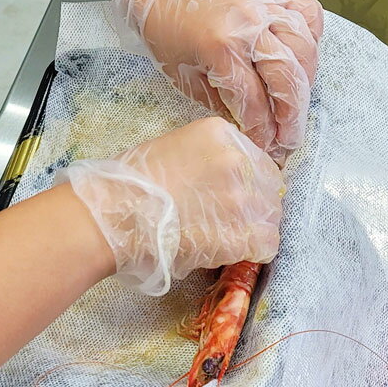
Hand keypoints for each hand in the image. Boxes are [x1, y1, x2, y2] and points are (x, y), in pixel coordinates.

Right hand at [62, 118, 282, 295]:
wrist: (115, 216)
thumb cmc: (132, 185)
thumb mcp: (175, 148)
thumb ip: (210, 158)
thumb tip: (232, 180)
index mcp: (222, 135)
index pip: (259, 161)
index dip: (251, 184)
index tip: (238, 197)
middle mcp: (239, 162)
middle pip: (270, 189)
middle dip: (256, 206)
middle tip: (232, 221)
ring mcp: (244, 198)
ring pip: (271, 217)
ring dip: (255, 230)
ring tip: (225, 236)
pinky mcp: (243, 233)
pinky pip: (268, 244)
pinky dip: (253, 251)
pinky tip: (230, 250)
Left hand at [111, 0, 322, 161]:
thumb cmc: (165, 27)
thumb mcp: (185, 76)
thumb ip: (223, 101)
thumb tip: (254, 126)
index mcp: (220, 48)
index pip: (255, 102)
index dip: (264, 131)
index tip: (268, 147)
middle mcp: (249, 25)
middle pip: (287, 79)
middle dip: (291, 117)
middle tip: (290, 138)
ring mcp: (265, 4)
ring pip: (305, 49)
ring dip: (305, 82)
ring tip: (296, 100)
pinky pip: (309, 14)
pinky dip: (313, 38)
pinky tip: (302, 57)